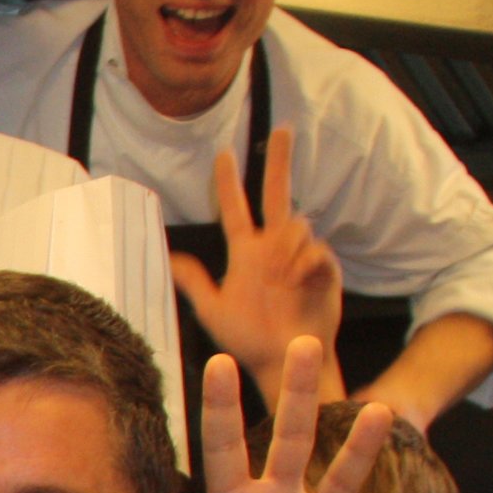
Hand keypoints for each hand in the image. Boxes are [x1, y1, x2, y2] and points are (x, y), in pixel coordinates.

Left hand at [168, 129, 342, 399]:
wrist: (282, 362)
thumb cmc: (248, 340)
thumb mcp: (213, 311)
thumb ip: (193, 282)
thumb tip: (167, 256)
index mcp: (246, 253)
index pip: (235, 209)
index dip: (228, 182)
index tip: (223, 154)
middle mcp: (273, 248)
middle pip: (277, 193)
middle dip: (280, 161)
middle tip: (282, 130)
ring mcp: (300, 256)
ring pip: (296, 224)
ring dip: (284, 248)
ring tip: (278, 280)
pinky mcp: (325, 269)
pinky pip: (316, 250)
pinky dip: (304, 264)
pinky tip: (297, 284)